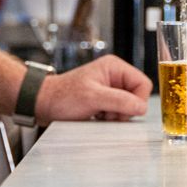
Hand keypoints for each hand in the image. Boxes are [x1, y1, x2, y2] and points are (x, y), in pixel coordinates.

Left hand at [34, 56, 150, 122]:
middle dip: (124, 110)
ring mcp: (109, 89)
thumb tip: (141, 107)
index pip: (143, 84)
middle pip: (136, 97)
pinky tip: (96, 117)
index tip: (124, 111)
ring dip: (116, 115)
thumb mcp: (93, 98)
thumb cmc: (62, 96)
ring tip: (98, 114)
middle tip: (106, 113)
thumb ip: (119, 100)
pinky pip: (117, 112)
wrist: (43, 104)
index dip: (137, 100)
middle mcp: (114, 76)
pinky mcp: (103, 100)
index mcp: (114, 67)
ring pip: (128, 107)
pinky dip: (110, 119)